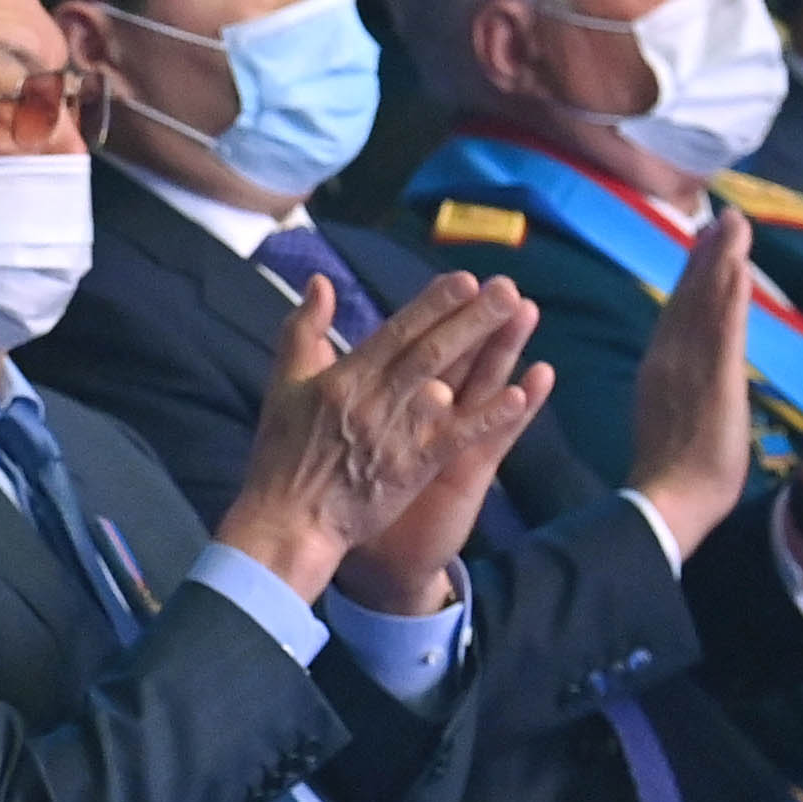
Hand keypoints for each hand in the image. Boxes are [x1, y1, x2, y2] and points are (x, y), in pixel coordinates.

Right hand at [211, 273, 527, 597]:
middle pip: (430, 349)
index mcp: (344, 378)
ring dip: (486, 348)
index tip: (465, 279)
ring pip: (447, 381)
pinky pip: (456, 437)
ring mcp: (396, 434)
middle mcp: (374, 399)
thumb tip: (320, 282)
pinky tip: (518, 394)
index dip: (432, 304)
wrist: (287, 522)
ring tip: (520, 320)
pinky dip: (487, 415)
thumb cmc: (282, 454)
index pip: (396, 331)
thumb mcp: (283, 385)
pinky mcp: (412, 469)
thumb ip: (302, 331)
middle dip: (471, 316)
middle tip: (507, 288)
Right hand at [627, 208, 758, 553]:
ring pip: (705, 303)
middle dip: (707, 256)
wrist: (666, 503)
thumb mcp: (669, 423)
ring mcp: (689, 365)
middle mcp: (669, 358)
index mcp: (660, 370)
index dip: (693, 276)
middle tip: (722, 218)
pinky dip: (729, 293)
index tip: (707, 244)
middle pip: (689, 298)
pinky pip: (724, 326)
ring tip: (732, 224)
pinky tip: (739, 265)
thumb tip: (682, 383)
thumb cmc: (672, 479)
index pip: (678, 314)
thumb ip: (675, 394)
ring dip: (720, 260)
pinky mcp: (714, 378)